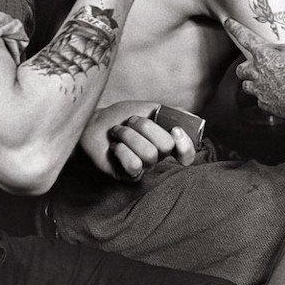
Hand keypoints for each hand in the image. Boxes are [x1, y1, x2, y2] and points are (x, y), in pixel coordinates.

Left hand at [80, 100, 196, 180]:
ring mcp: (143, 168)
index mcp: (165, 141)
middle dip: (146, 127)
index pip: (187, 154)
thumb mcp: (149, 108)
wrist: (94, 123)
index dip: (186, 145)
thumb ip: (170, 112)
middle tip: (131, 121)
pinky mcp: (127, 175)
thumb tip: (190, 118)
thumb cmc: (121, 116)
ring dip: (130, 136)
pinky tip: (114, 146)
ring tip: (118, 131)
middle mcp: (158, 157)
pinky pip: (134, 165)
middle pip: (166, 146)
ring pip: (149, 155)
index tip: (175, 130)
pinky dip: (122, 150)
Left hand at [223, 17, 284, 143]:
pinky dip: (265, 96)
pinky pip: (260, 99)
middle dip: (245, 66)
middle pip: (241, 68)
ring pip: (246, 85)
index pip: (245, 37)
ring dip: (252, 82)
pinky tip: (275, 94)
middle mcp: (257, 71)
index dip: (235, 28)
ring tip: (263, 80)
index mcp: (264, 54)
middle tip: (255, 65)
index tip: (228, 23)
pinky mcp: (265, 103)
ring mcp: (260, 89)